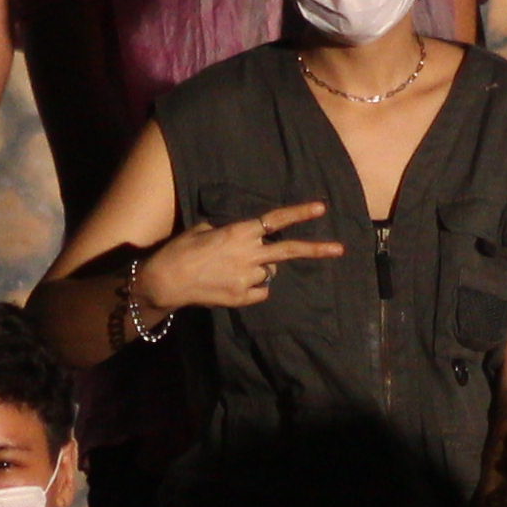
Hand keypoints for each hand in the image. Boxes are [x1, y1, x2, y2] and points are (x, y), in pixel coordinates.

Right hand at [136, 202, 338, 315]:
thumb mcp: (204, 228)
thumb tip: (248, 236)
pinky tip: (233, 283)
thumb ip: (230, 229)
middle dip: (316, 249)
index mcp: (238, 232)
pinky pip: (260, 291)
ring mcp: (247, 278)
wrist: (166, 281)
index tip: (321, 208)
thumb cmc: (181, 249)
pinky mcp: (242, 298)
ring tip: (233, 268)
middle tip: (339, 249)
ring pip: (269, 272)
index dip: (299, 213)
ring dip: (261, 269)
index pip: (275, 220)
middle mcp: (248, 254)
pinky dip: (254, 288)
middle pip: (288, 251)